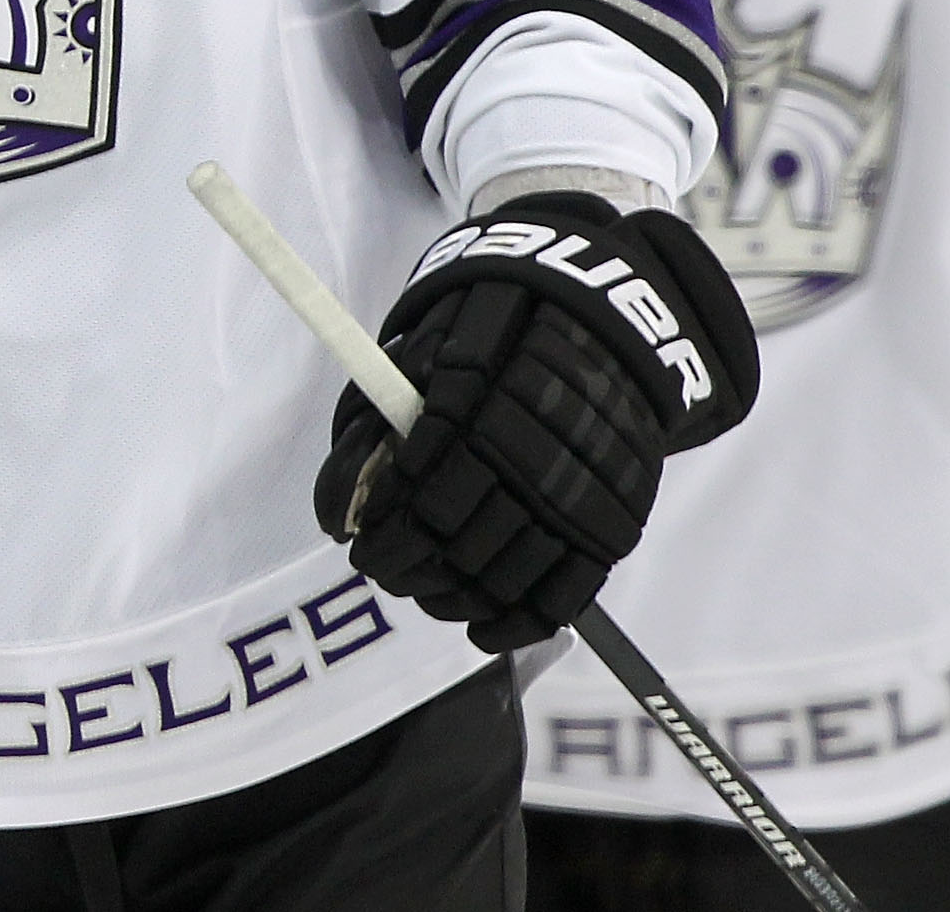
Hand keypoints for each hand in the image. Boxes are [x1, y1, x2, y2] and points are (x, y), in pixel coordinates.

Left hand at [316, 192, 757, 650]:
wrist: (596, 319)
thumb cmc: (484, 336)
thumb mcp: (420, 355)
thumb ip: (375, 428)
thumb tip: (337, 513)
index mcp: (470, 407)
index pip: (409, 495)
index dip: (375, 533)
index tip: (353, 544)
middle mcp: (526, 455)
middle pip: (449, 542)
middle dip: (402, 567)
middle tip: (381, 569)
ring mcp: (574, 494)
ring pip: (499, 577)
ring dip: (449, 597)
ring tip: (423, 592)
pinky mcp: (612, 524)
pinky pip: (562, 596)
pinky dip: (517, 624)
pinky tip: (481, 629)